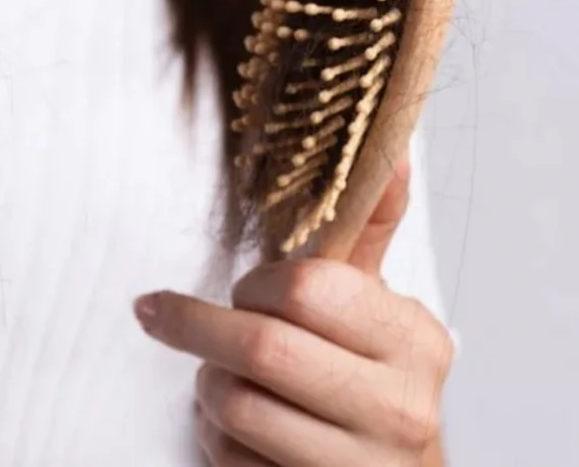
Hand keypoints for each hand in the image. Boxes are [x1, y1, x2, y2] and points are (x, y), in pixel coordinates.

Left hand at [134, 161, 453, 465]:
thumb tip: (389, 143)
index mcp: (414, 340)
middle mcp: (401, 406)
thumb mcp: (374, 307)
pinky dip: (212, 437)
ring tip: (216, 376)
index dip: (255, 286)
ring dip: (204, 385)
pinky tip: (234, 427)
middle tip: (164, 314)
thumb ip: (370, 228)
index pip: (308, 289)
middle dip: (196, 327)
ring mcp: (361, 465)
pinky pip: (230, 459)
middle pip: (261, 349)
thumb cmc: (367, 380)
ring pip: (235, 405)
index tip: (246, 288)